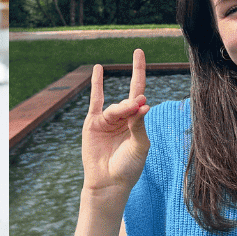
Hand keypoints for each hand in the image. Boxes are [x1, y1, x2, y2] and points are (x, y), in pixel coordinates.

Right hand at [80, 49, 150, 212]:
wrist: (109, 183)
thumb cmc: (129, 167)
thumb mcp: (140, 145)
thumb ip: (139, 124)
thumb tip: (143, 103)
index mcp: (136, 121)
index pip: (139, 93)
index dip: (139, 72)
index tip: (139, 53)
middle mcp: (122, 118)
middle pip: (129, 102)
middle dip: (133, 104)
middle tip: (139, 104)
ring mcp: (107, 120)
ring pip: (116, 107)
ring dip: (122, 109)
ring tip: (128, 113)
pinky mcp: (93, 124)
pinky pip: (95, 101)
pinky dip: (97, 84)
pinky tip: (98, 69)